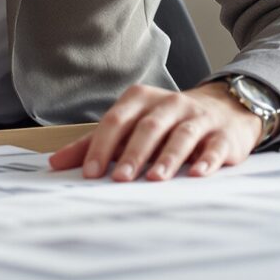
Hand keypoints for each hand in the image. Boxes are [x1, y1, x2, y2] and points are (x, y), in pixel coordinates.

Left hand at [48, 82, 261, 181]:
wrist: (224, 109)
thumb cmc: (166, 123)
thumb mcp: (130, 127)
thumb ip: (95, 144)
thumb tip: (55, 163)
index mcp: (141, 100)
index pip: (117, 120)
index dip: (102, 146)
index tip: (91, 172)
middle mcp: (169, 104)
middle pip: (148, 127)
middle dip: (133, 154)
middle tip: (119, 179)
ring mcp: (198, 118)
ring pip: (181, 135)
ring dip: (168, 157)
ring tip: (156, 179)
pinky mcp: (223, 135)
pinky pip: (215, 146)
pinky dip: (207, 160)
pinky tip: (199, 174)